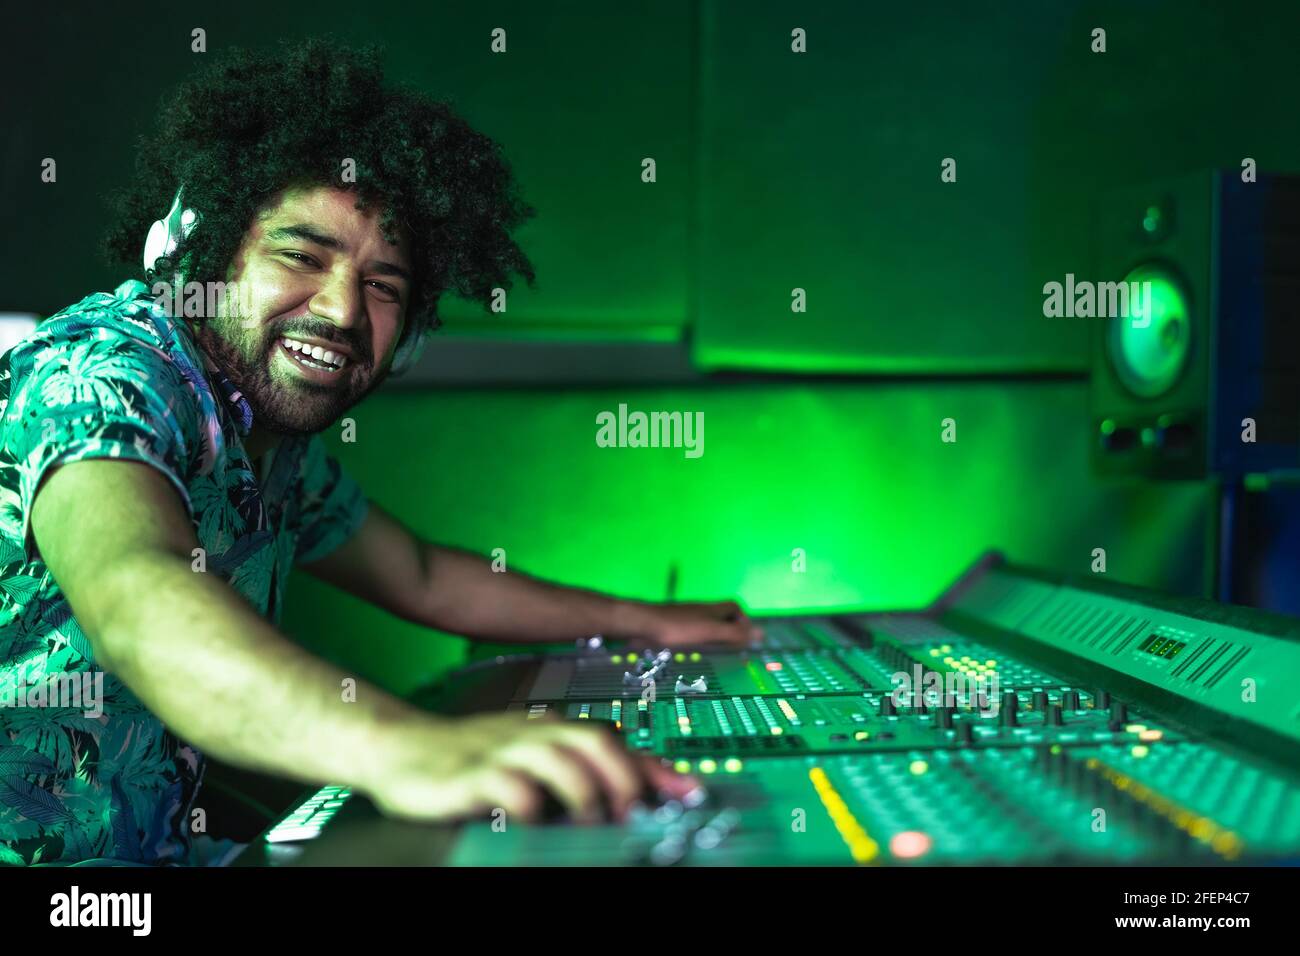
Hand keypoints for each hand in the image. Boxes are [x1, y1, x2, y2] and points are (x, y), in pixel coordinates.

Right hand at [366, 713, 699, 825]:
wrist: (401, 747)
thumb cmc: (474, 757)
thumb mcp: (530, 756)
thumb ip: (582, 768)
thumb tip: (646, 786)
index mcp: (552, 729)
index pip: (613, 737)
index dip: (652, 766)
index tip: (688, 793)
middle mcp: (533, 733)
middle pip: (594, 739)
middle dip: (624, 775)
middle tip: (635, 812)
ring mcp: (502, 751)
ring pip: (557, 757)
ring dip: (585, 790)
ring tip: (593, 821)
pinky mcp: (469, 775)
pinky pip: (507, 785)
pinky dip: (529, 803)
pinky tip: (537, 821)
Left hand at [637, 600, 763, 648]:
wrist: (642, 625)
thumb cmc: (678, 627)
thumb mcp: (710, 631)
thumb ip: (734, 633)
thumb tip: (761, 633)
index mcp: (711, 609)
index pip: (734, 607)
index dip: (742, 619)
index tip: (745, 637)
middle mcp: (700, 611)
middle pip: (720, 617)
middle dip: (728, 631)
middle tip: (732, 650)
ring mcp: (685, 619)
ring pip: (704, 626)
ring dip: (712, 639)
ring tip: (715, 656)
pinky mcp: (672, 628)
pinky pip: (690, 634)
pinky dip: (696, 644)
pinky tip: (692, 655)